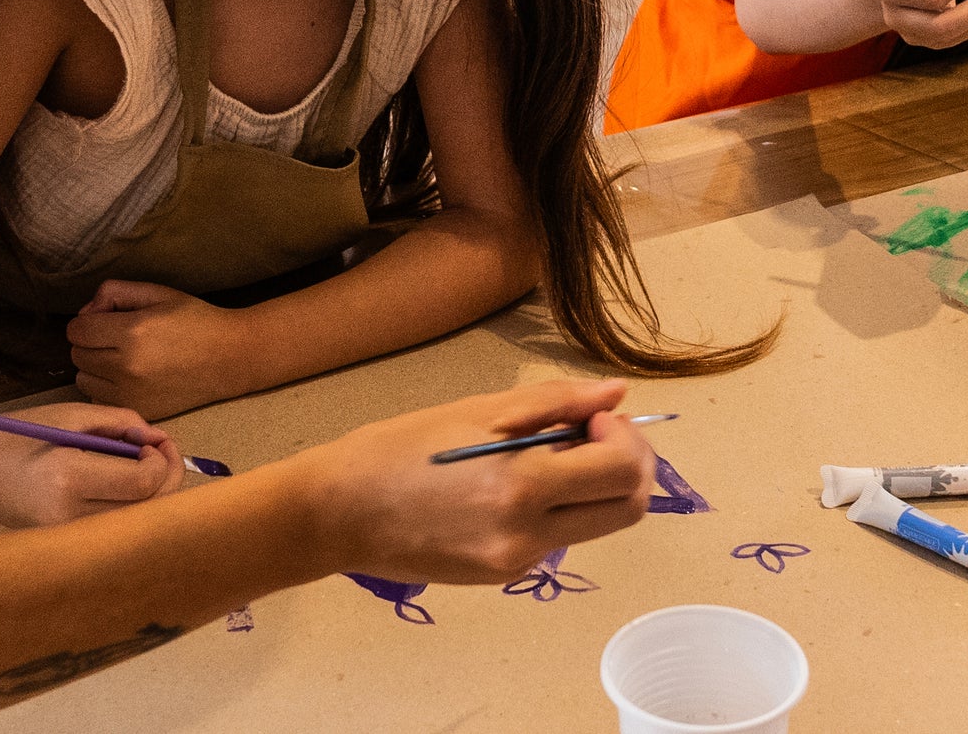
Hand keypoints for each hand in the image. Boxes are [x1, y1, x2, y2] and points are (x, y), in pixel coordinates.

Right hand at [0, 401, 184, 528]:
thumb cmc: (21, 433)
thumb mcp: (71, 415)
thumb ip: (121, 423)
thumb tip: (158, 438)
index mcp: (67, 479)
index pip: (141, 482)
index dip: (160, 460)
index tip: (152, 440)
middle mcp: (68, 516)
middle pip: (147, 510)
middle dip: (167, 478)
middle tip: (162, 451)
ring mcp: (65, 537)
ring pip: (135, 525)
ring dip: (153, 495)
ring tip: (146, 465)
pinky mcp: (64, 545)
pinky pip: (114, 529)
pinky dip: (131, 508)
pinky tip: (128, 485)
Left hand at [68, 281, 248, 419]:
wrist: (231, 358)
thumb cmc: (195, 320)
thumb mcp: (157, 293)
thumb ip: (114, 293)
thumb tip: (85, 312)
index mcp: (131, 332)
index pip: (76, 330)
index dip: (87, 321)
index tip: (106, 320)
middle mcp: (126, 366)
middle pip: (77, 354)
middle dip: (91, 342)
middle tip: (117, 337)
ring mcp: (131, 393)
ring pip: (83, 379)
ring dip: (95, 367)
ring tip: (122, 359)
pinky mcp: (139, 410)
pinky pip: (99, 399)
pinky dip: (106, 388)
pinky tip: (129, 377)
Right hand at [293, 379, 654, 583]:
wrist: (339, 513)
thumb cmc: (399, 449)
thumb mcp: (477, 410)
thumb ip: (555, 403)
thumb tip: (615, 392)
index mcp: (523, 484)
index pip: (623, 472)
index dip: (627, 437)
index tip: (593, 417)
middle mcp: (529, 533)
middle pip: (627, 510)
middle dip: (627, 466)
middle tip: (590, 435)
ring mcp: (518, 561)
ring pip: (596, 525)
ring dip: (592, 487)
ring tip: (544, 457)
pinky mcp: (504, 575)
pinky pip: (555, 538)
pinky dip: (556, 507)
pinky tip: (511, 485)